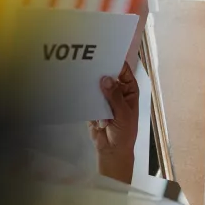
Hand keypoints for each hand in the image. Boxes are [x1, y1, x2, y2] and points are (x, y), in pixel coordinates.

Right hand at [88, 63, 138, 183]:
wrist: (112, 150)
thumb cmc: (124, 131)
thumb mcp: (122, 114)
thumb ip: (113, 97)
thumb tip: (105, 79)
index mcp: (129, 90)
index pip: (123, 72)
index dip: (116, 62)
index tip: (105, 54)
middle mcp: (116, 91)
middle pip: (107, 77)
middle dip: (99, 72)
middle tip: (87, 63)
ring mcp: (104, 99)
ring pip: (96, 86)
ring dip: (90, 86)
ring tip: (79, 75)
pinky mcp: (92, 106)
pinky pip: (87, 98)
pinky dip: (83, 97)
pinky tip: (75, 89)